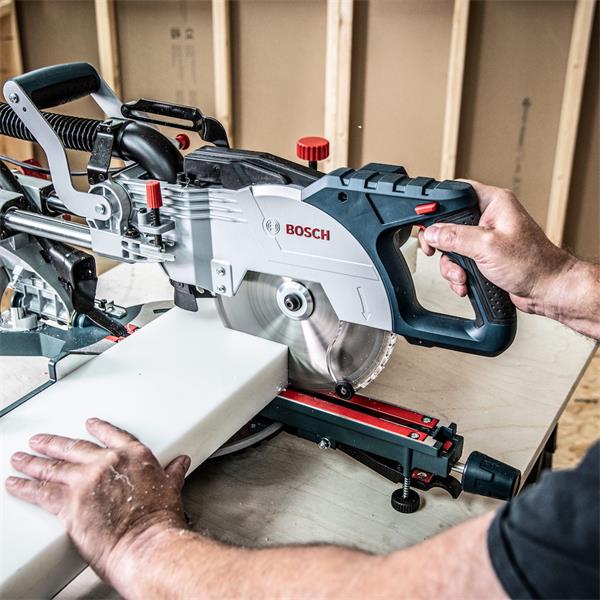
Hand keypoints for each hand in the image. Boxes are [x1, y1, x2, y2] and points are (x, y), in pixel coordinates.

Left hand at [5, 419, 189, 584]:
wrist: (146, 542)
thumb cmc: (160, 520)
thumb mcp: (171, 488)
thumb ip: (172, 473)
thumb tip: (181, 463)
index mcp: (134, 456)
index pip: (112, 435)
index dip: (99, 428)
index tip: (89, 425)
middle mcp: (107, 462)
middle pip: (74, 447)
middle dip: (54, 443)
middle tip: (40, 440)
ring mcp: (86, 481)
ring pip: (53, 466)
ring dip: (33, 461)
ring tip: (21, 458)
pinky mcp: (68, 503)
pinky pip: (40, 492)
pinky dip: (25, 487)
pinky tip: (16, 483)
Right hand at [418, 180, 575, 314]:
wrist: (547, 290)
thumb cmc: (533, 263)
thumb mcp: (487, 246)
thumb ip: (455, 237)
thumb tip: (432, 232)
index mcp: (494, 202)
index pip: (457, 193)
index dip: (438, 206)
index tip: (426, 222)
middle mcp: (489, 218)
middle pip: (448, 224)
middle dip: (443, 246)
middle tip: (435, 252)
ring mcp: (486, 238)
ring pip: (451, 247)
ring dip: (451, 266)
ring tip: (462, 276)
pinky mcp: (484, 257)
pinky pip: (460, 262)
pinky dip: (458, 275)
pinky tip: (466, 283)